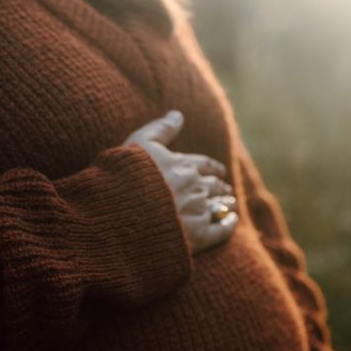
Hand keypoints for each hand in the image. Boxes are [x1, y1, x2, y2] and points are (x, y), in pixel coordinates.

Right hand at [122, 110, 238, 253]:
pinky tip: (232, 221)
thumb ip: (160, 129)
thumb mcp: (138, 145)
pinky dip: (229, 225)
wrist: (119, 213)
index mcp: (183, 165)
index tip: (219, 171)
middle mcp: (195, 187)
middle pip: (215, 186)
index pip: (205, 165)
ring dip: (226, 203)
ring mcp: (198, 212)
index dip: (213, 168)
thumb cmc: (125, 177)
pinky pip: (221, 230)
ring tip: (230, 205)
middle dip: (220, 187)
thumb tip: (178, 114)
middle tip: (225, 189)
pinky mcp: (198, 236)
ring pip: (220, 205)